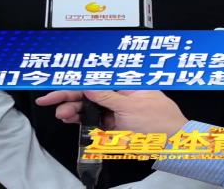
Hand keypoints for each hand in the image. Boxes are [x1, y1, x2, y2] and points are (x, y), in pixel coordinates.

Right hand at [36, 90, 187, 135]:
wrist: (173, 143)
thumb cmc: (159, 120)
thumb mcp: (130, 106)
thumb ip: (106, 96)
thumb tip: (88, 85)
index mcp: (125, 83)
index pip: (95, 80)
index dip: (74, 83)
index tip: (56, 87)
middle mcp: (119, 94)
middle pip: (89, 92)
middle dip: (69, 97)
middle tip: (50, 101)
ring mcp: (116, 109)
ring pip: (89, 106)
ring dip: (73, 109)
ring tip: (62, 114)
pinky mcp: (115, 124)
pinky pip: (95, 120)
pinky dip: (82, 120)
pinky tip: (72, 120)